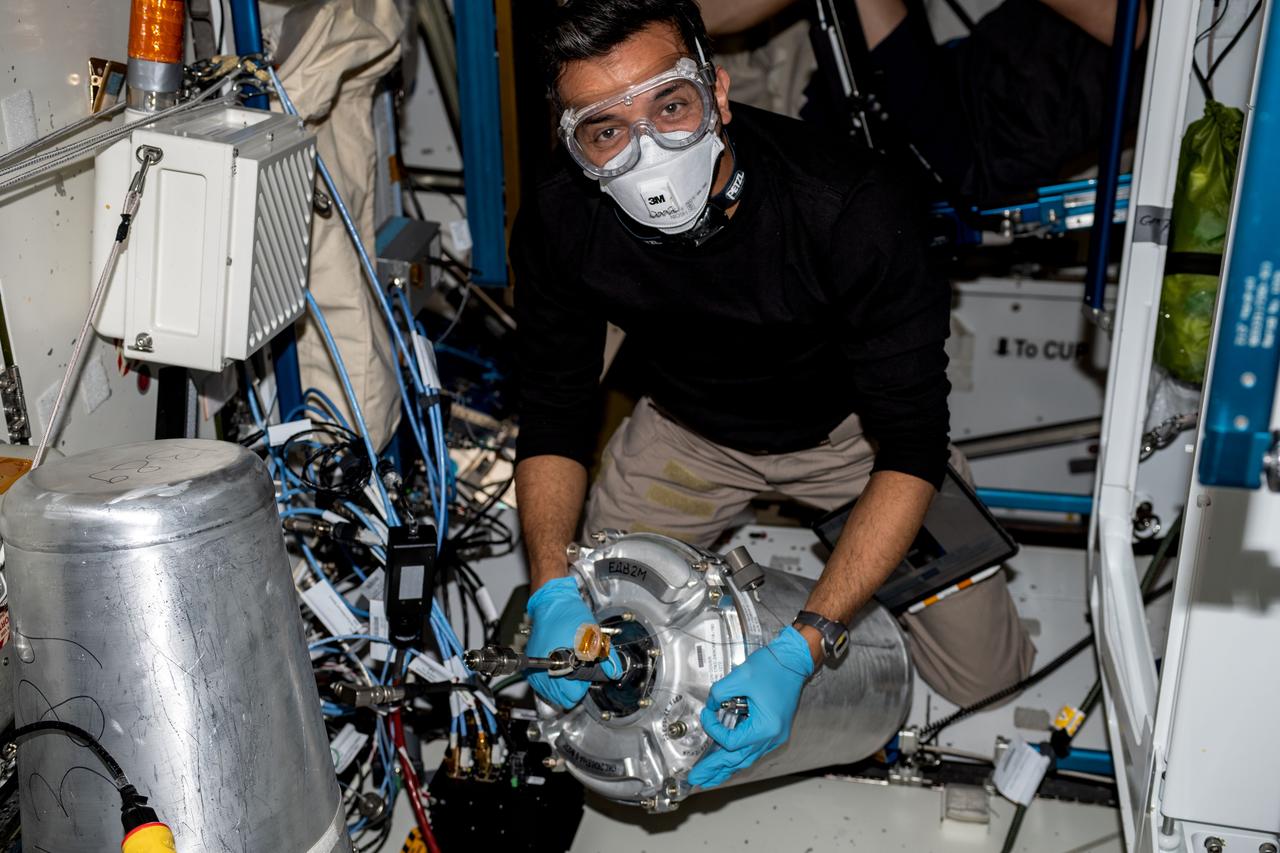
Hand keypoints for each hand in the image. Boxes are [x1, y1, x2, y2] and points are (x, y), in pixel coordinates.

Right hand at [525, 576, 621, 708]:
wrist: (552, 601)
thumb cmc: (569, 614)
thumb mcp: (594, 635)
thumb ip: (607, 657)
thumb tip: (614, 672)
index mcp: (556, 665)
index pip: (572, 695)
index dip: (583, 684)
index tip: (586, 669)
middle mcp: (540, 671)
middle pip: (562, 699)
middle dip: (573, 686)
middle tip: (579, 666)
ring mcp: (533, 670)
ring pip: (552, 695)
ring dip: (563, 685)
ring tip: (570, 664)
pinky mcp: (531, 666)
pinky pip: (544, 686)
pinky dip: (553, 680)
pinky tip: (561, 665)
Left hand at [687, 626, 812, 788]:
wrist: (794, 660)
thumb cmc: (773, 668)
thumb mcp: (740, 677)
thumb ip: (720, 693)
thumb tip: (711, 706)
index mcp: (765, 728)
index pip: (731, 742)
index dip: (714, 730)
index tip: (707, 715)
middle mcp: (772, 737)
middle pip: (739, 760)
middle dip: (716, 770)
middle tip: (697, 778)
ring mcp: (775, 736)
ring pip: (747, 759)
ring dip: (727, 768)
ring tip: (710, 778)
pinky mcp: (774, 731)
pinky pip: (753, 750)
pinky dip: (738, 757)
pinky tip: (728, 762)